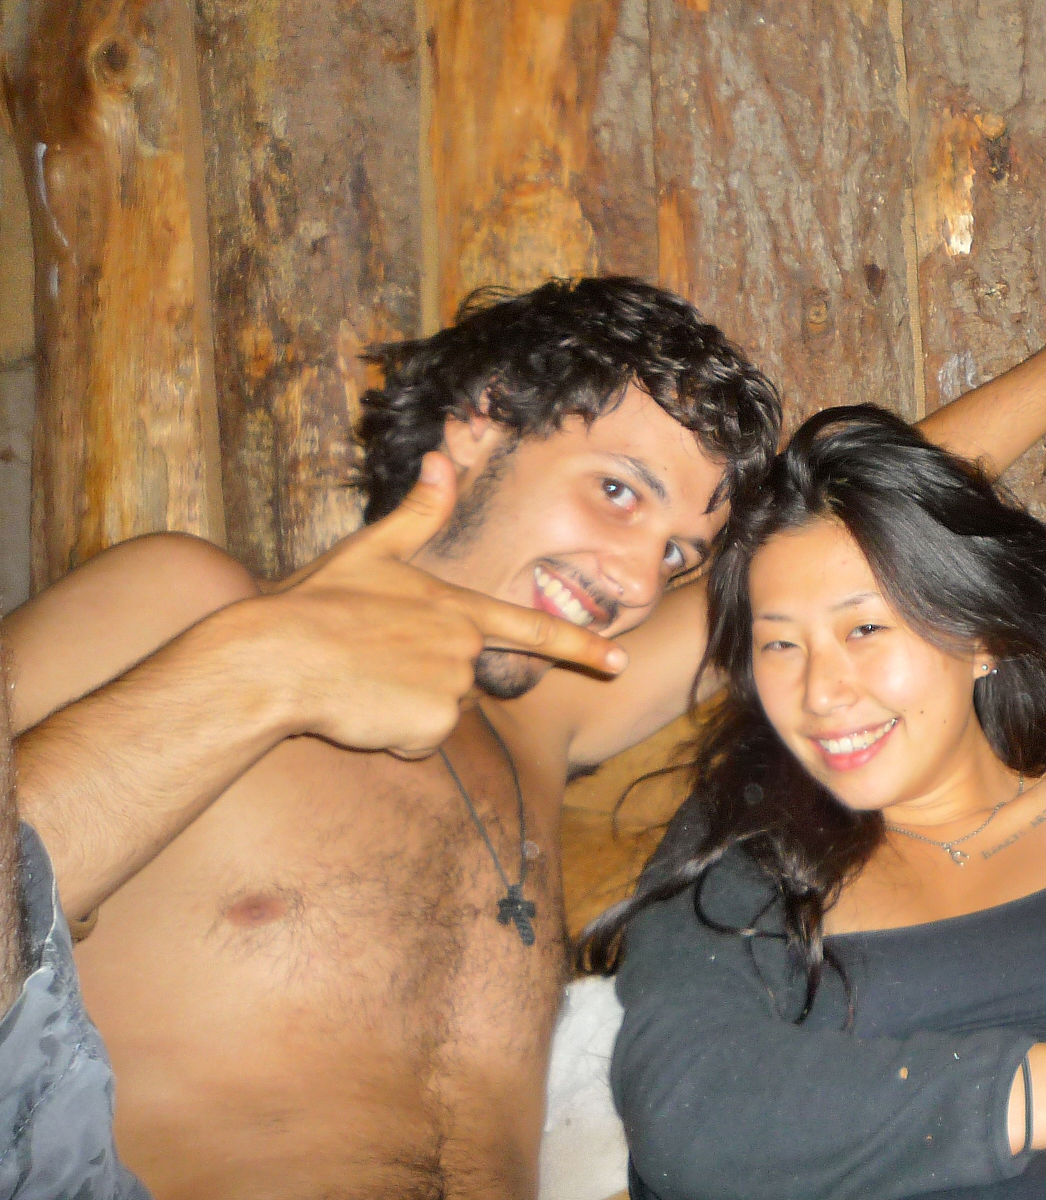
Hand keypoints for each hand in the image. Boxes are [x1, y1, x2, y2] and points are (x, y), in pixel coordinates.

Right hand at [227, 453, 626, 751]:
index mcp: (455, 608)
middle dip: (424, 679)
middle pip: (463, 678)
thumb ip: (417, 514)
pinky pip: (420, 742)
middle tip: (371, 662)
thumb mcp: (369, 551)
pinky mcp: (432, 724)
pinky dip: (393, 735)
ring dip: (406, 708)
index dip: (580, 645)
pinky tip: (360, 710)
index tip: (619, 661)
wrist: (271, 659)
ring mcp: (452, 686)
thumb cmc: (313, 605)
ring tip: (360, 682)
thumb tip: (442, 457)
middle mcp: (464, 647)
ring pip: (441, 713)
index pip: (533, 629)